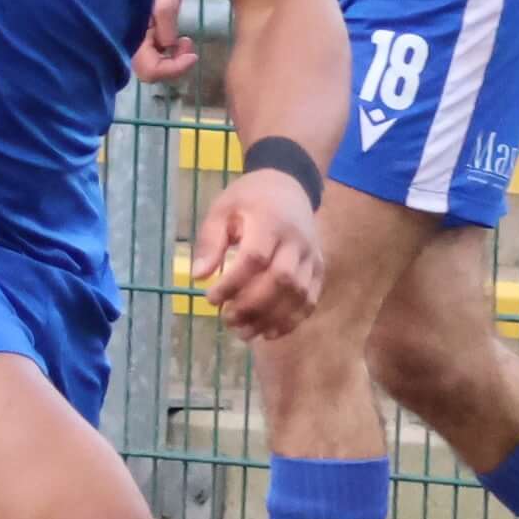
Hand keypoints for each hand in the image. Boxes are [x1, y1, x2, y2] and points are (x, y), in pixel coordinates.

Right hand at [131, 0, 194, 83]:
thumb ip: (166, 26)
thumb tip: (168, 48)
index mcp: (130, 38)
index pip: (150, 71)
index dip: (173, 69)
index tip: (193, 55)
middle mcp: (129, 43)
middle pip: (151, 71)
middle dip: (174, 64)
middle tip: (189, 44)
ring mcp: (133, 39)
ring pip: (153, 62)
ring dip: (172, 56)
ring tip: (185, 39)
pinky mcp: (139, 32)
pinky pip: (153, 50)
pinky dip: (168, 47)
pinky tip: (176, 34)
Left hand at [187, 169, 322, 341]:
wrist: (289, 186)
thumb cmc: (249, 199)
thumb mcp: (222, 209)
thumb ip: (210, 241)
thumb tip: (199, 276)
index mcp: (270, 220)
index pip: (255, 257)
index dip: (233, 283)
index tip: (210, 298)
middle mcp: (297, 240)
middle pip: (281, 279)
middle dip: (252, 305)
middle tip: (227, 319)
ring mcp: (311, 255)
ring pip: (298, 294)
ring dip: (271, 318)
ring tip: (243, 333)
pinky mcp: (319, 268)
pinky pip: (310, 299)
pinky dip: (292, 320)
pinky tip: (269, 332)